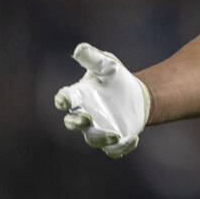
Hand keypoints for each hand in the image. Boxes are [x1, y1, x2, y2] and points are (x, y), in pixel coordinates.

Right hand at [54, 43, 149, 157]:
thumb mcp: (107, 64)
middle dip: (77, 122)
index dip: (62, 100)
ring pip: (94, 139)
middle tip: (87, 118)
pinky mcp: (115, 139)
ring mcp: (99, 129)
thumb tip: (80, 48)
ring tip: (116, 134)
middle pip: (73, 123)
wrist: (136, 95)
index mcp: (80, 96)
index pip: (64, 99)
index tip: (65, 99)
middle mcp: (85, 115)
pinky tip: (134, 139)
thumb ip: (93, 58)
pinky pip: (114, 150)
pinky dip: (122, 148)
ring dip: (102, 138)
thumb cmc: (115, 78)